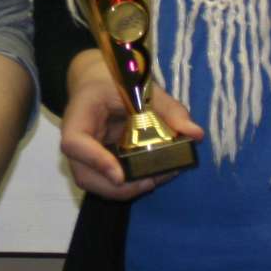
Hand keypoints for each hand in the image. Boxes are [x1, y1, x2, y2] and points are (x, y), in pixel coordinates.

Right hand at [56, 49, 201, 201]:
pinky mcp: (95, 162)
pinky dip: (129, 185)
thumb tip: (196, 134)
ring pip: (94, 183)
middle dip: (116, 188)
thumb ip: (169, 109)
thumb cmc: (117, 80)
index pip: (74, 142)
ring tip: (155, 180)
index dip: (95, 160)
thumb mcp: (142, 87)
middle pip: (83, 174)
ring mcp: (83, 154)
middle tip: (149, 182)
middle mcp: (76, 139)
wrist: (99, 80)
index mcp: (80, 114)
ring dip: (125, 190)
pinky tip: (152, 176)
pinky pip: (106, 181)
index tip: (120, 175)